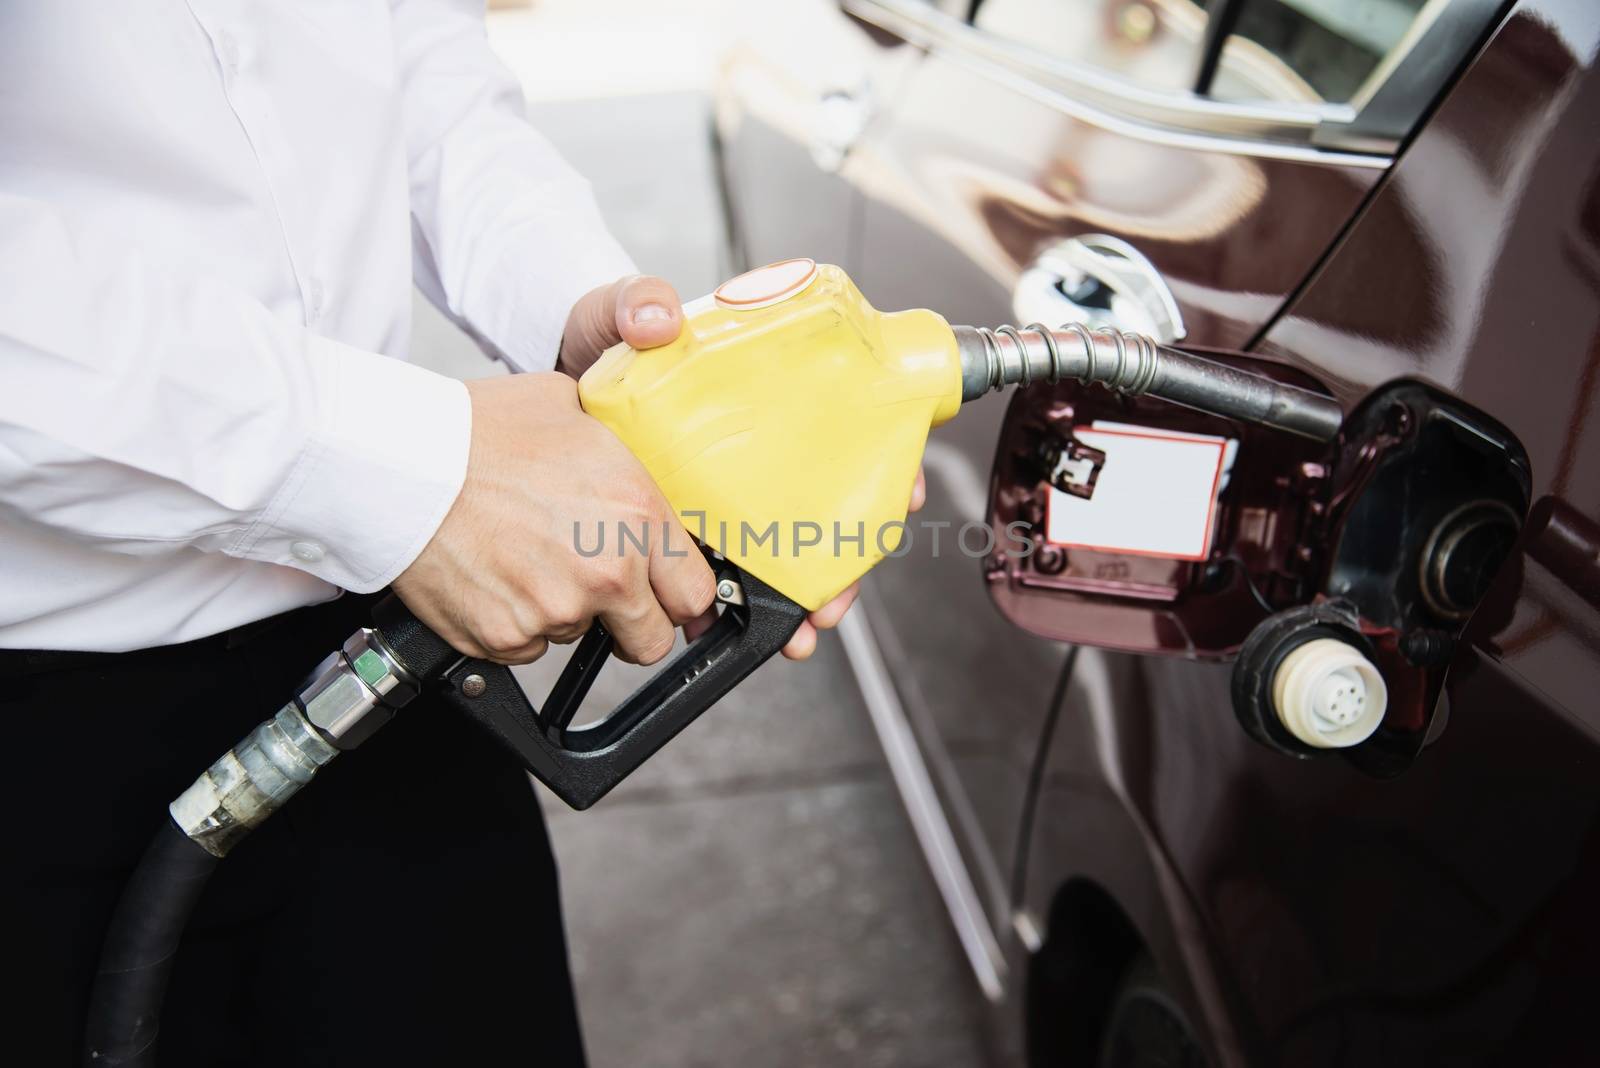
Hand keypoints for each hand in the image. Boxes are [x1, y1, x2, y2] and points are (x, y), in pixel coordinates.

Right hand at [392, 371, 715, 665]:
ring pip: (579, 637)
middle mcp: (606, 569)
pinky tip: (495, 575)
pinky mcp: (506, 636)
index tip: (666, 594)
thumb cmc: (478, 429)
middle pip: (649, 640)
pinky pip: (527, 648)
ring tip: (525, 557)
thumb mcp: (575, 411)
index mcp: (636, 513)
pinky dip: (516, 623)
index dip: (679, 596)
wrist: (399, 462)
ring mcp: (555, 610)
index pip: (694, 593)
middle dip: (630, 622)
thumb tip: (645, 477)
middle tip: (598, 590)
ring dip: (564, 610)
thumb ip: (624, 458)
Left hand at [558, 271, 927, 661]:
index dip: (887, 459)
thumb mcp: (614, 311)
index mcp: (763, 390)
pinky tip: (736, 629)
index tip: (901, 495)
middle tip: (834, 601)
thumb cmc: (595, 339)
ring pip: (789, 546)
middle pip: (830, 502)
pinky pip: (731, 569)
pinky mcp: (690, 520)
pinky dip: (740, 606)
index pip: (849, 423)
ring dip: (805, 595)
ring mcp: (727, 486)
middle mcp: (757, 443)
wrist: (547, 379)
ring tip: (800, 634)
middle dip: (844, 560)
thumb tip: (660, 318)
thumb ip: (636, 303)